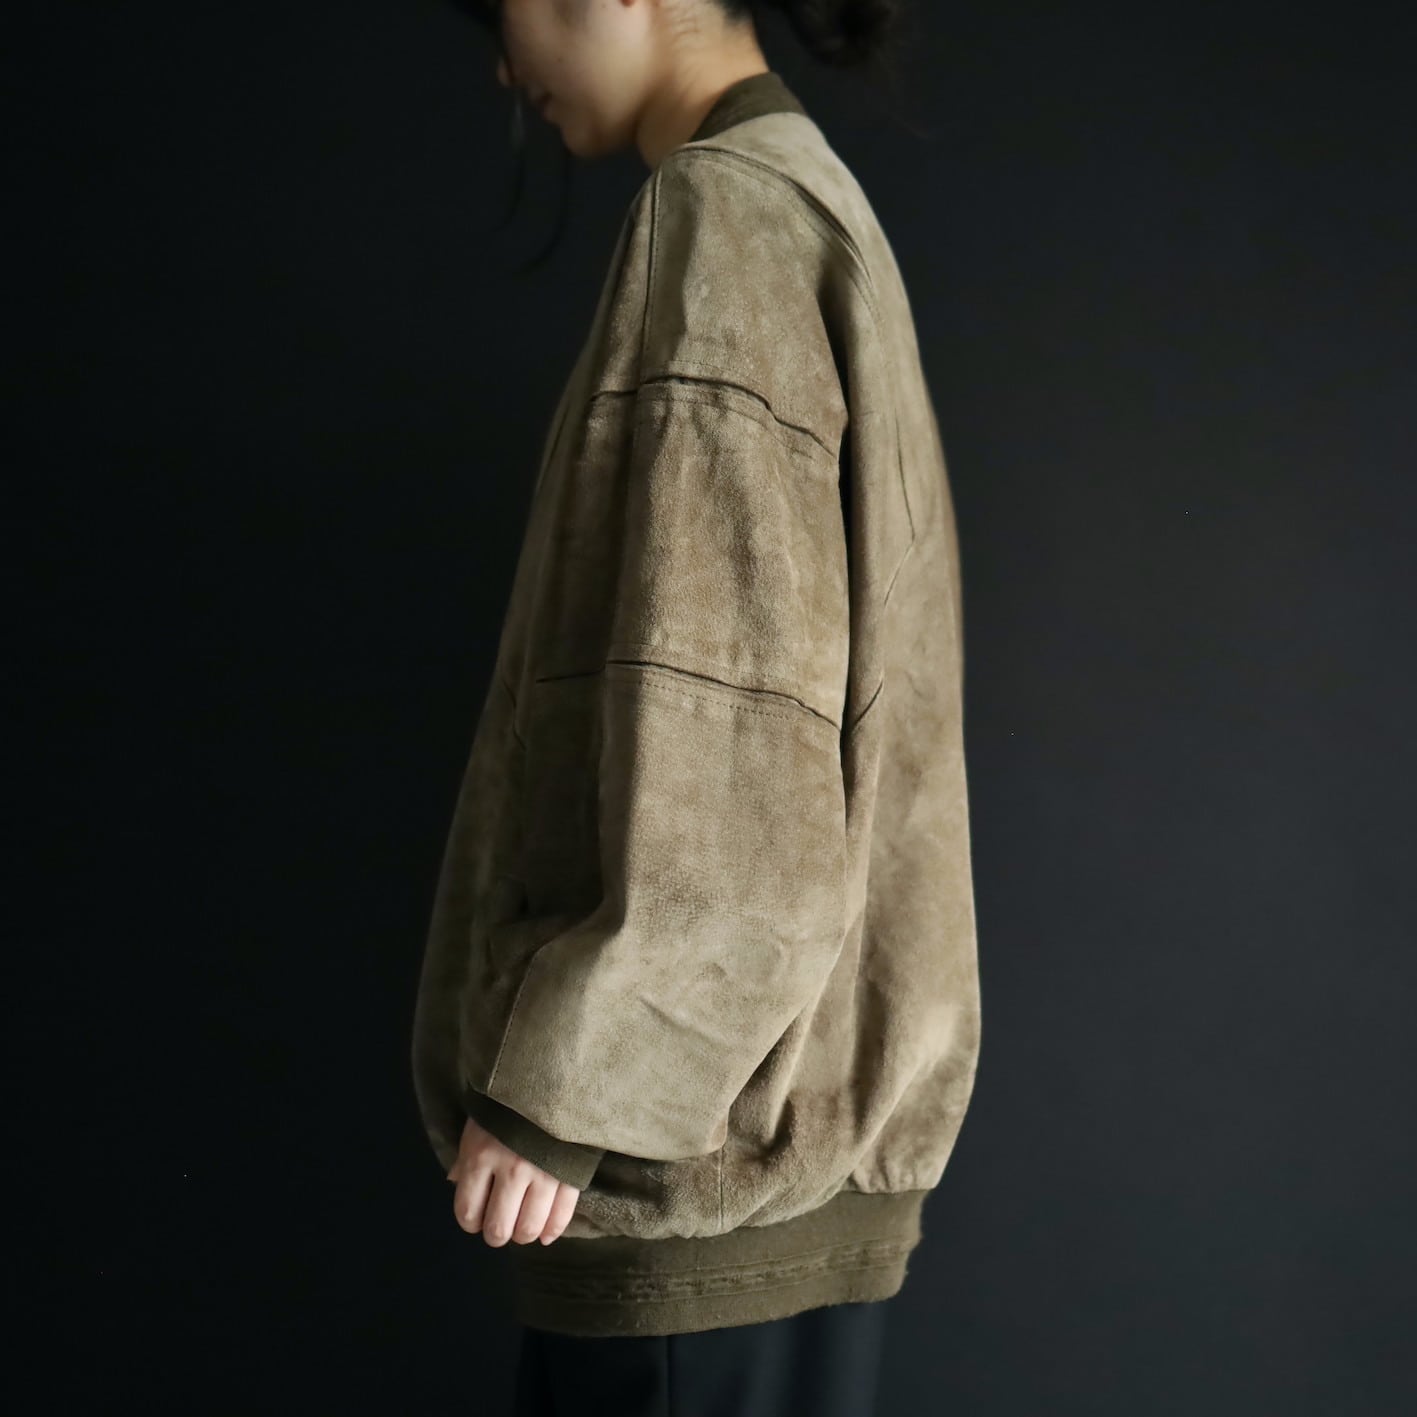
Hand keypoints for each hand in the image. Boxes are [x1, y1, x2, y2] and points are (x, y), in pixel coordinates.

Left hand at [447, 1115, 580, 1246]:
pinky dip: (552, 1231)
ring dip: (522, 1235)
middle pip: (499, 1227)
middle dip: (496, 1234)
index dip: (470, 1223)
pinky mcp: (569, 1173)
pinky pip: (561, 1216)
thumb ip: (466, 1158)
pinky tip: (545, 1235)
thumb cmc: (507, 1103)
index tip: (475, 1218)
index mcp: (481, 1156)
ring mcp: (543, 1172)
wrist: (551, 1075)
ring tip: (521, 1228)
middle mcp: (510, 1169)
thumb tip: (455, 1185)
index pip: (468, 1211)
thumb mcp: (477, 1126)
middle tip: (498, 1228)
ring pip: (529, 1228)